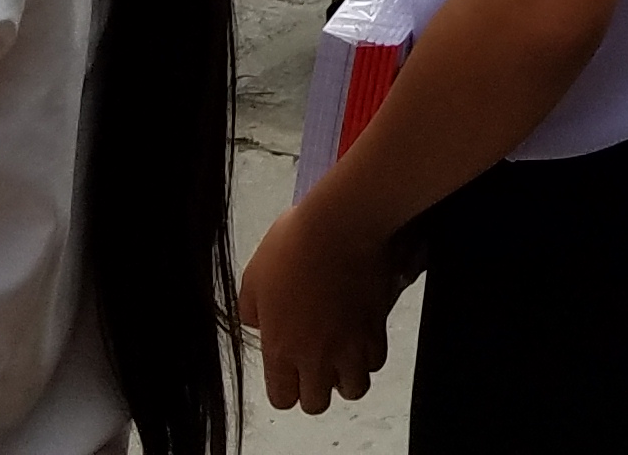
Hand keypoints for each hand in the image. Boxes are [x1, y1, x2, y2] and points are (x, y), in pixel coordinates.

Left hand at [242, 197, 399, 412]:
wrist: (341, 224)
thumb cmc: (295, 243)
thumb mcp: (254, 275)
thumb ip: (251, 311)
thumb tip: (259, 325)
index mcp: (280, 347)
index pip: (283, 398)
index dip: (285, 387)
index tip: (288, 371)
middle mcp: (316, 356)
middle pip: (316, 404)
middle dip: (315, 387)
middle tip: (315, 363)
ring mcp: (349, 346)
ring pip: (353, 389)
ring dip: (346, 376)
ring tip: (341, 354)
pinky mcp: (376, 330)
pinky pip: (375, 362)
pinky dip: (369, 355)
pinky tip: (361, 335)